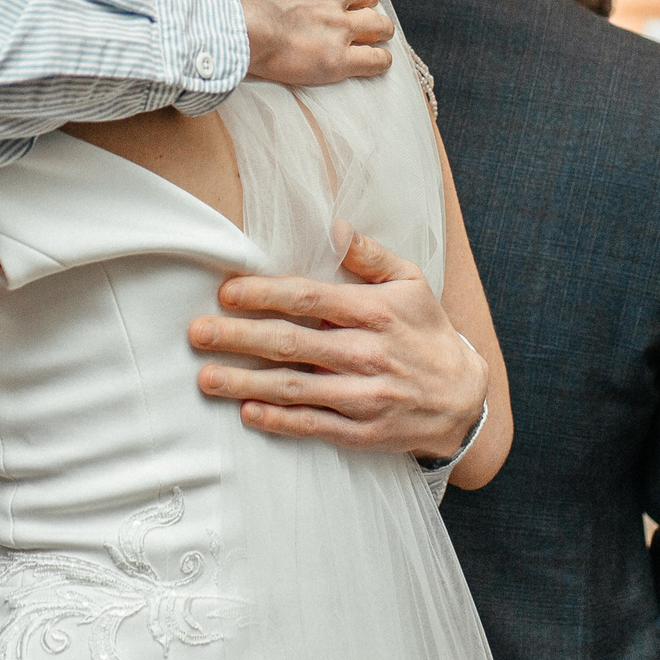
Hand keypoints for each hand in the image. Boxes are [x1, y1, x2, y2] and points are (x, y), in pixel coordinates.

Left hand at [188, 229, 486, 457]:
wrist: (463, 399)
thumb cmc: (426, 332)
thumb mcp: (411, 283)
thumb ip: (369, 255)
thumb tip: (334, 226)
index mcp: (376, 312)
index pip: (310, 298)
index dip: (265, 294)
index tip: (227, 292)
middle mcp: (368, 354)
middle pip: (293, 343)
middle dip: (239, 338)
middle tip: (197, 333)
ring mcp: (365, 397)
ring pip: (295, 388)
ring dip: (245, 384)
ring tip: (206, 378)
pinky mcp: (362, 432)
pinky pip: (313, 426)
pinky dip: (278, 421)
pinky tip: (247, 413)